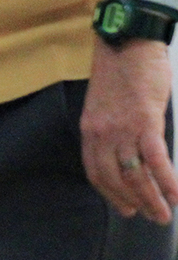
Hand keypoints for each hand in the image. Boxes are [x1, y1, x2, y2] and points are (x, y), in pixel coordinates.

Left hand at [81, 38, 177, 223]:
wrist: (128, 43)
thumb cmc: (122, 71)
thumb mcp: (107, 105)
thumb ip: (113, 129)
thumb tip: (130, 152)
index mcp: (90, 130)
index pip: (96, 172)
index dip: (110, 194)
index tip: (124, 207)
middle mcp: (102, 134)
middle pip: (114, 179)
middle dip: (133, 202)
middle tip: (149, 216)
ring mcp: (122, 130)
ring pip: (135, 175)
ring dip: (151, 199)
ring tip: (164, 214)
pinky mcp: (145, 122)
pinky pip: (156, 160)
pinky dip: (167, 181)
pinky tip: (177, 195)